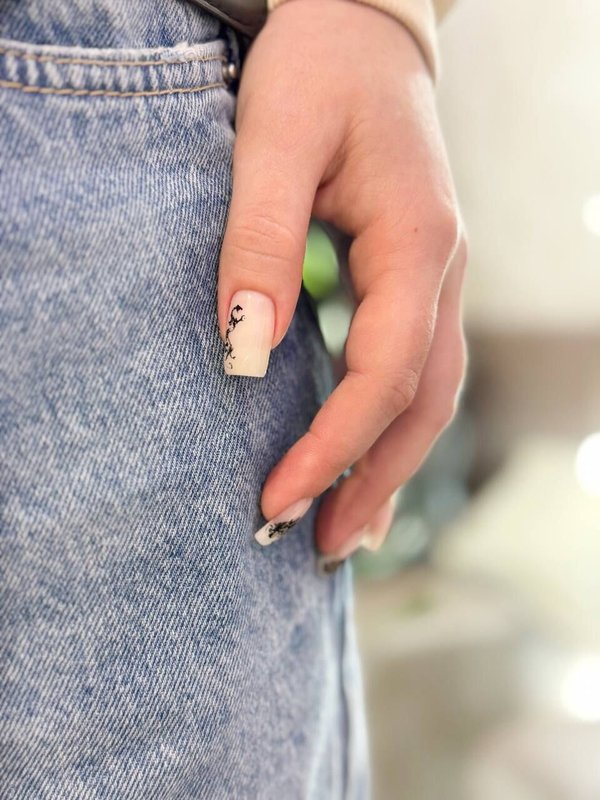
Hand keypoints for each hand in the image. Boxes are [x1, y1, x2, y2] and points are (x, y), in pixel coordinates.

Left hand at [217, 0, 466, 562]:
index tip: (278, 499)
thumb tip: (243, 356)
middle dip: (376, 483)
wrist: (361, 30)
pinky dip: (389, 427)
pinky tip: (361, 460)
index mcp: (417, 244)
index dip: (335, 447)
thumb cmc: (317, 71)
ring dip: (390, 468)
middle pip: (424, 403)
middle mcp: (442, 273)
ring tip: (345, 530)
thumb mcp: (272, 141)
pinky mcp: (414, 281)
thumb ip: (259, 245)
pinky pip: (414, 369)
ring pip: (429, 395)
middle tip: (322, 549)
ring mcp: (437, 279)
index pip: (385, 374)